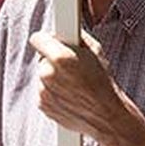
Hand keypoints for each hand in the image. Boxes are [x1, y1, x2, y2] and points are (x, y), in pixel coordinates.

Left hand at [29, 30, 127, 145]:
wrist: (106, 116)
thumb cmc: (103, 82)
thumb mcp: (95, 51)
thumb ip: (76, 37)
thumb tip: (67, 29)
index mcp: (60, 57)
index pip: (38, 38)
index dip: (45, 40)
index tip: (49, 42)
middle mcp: (48, 73)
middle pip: (42, 58)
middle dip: (53, 60)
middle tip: (71, 68)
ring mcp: (43, 91)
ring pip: (42, 76)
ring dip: (52, 78)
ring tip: (73, 84)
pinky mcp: (42, 105)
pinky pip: (43, 92)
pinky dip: (52, 93)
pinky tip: (69, 95)